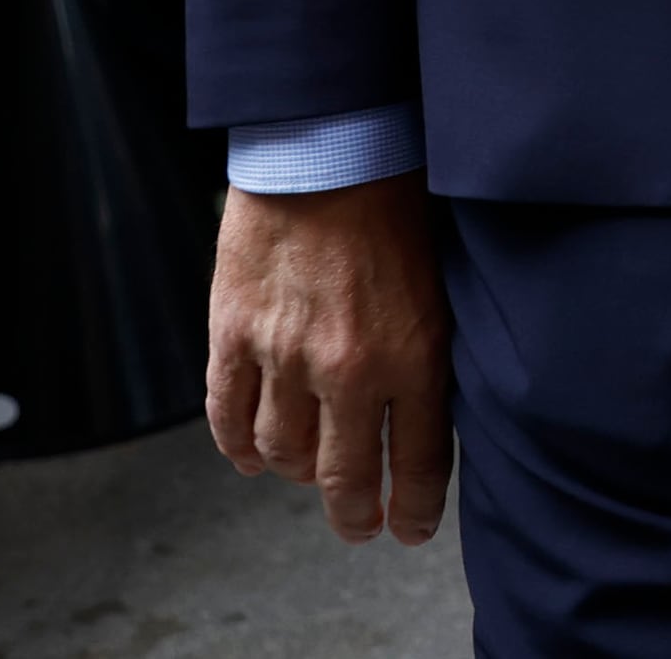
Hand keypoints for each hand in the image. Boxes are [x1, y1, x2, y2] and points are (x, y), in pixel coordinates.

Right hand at [206, 179, 451, 546]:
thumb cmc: (399, 197)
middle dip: (354, 513)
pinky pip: (227, 415)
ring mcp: (284, 355)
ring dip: (295, 473)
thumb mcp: (444, 280)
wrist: (328, 142)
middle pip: (345, 476)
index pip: (419, 460)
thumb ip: (433, 348)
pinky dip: (237, 445)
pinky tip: (250, 454)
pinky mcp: (232, 334)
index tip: (411, 528)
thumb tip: (433, 407)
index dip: (416, 507)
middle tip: (358, 526)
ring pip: (283, 454)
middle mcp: (348, 368)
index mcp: (415, 354)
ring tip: (306, 473)